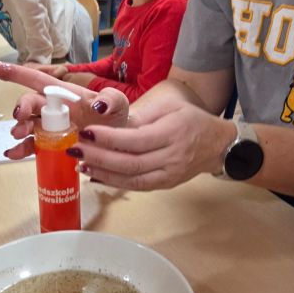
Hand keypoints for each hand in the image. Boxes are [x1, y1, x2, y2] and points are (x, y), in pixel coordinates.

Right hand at [0, 62, 129, 158]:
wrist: (120, 143)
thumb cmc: (116, 117)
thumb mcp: (119, 103)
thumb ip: (111, 99)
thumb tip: (97, 105)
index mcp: (64, 94)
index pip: (37, 80)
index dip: (15, 73)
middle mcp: (52, 109)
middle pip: (29, 103)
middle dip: (21, 107)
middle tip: (21, 117)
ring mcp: (49, 129)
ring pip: (26, 126)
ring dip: (19, 129)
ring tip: (20, 135)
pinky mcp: (49, 146)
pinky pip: (30, 147)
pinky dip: (20, 150)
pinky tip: (13, 154)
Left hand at [67, 96, 236, 190]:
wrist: (218, 145)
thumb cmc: (191, 120)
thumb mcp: (170, 106)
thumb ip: (142, 116)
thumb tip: (111, 124)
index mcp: (172, 132)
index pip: (136, 139)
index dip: (109, 139)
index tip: (86, 133)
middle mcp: (171, 157)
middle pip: (130, 162)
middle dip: (99, 157)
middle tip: (75, 149)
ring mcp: (168, 175)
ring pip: (131, 178)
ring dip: (103, 173)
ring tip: (80, 164)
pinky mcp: (164, 185)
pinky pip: (136, 186)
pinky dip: (114, 182)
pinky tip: (95, 175)